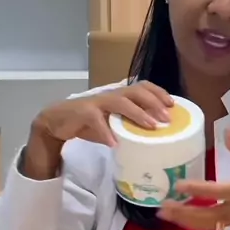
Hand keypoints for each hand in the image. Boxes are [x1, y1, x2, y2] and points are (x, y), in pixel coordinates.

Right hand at [31, 81, 173, 148]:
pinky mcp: (83, 113)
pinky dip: (106, 132)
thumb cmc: (88, 123)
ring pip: (120, 102)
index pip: (142, 86)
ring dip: (137, 114)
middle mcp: (111, 95)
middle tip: (167, 118)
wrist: (56, 122)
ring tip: (151, 127)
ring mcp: (97, 103)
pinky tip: (115, 143)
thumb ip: (128, 126)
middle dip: (153, 102)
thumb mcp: (112, 123)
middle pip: (135, 91)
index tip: (173, 104)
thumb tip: (152, 137)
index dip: (158, 92)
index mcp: (119, 95)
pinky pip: (97, 121)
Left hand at [158, 129, 229, 229]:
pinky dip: (192, 224)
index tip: (178, 185)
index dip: (196, 189)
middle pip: (204, 215)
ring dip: (183, 220)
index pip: (215, 191)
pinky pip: (209, 226)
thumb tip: (227, 131)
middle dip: (182, 213)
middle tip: (161, 207)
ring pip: (204, 224)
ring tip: (163, 214)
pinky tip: (179, 219)